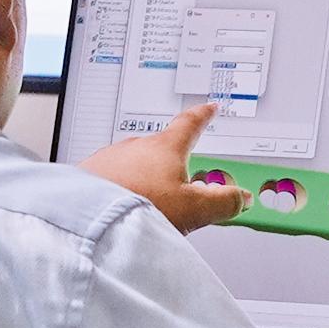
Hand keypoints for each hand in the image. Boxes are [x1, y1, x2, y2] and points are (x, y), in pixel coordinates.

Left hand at [76, 102, 250, 233]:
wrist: (89, 219)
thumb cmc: (138, 206)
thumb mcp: (194, 209)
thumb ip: (221, 202)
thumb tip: (240, 197)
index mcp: (165, 147)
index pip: (189, 124)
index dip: (202, 116)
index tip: (208, 108)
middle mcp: (135, 146)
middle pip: (161, 148)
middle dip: (172, 163)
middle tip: (181, 185)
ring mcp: (110, 158)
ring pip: (135, 163)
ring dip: (144, 178)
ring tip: (150, 205)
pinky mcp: (89, 174)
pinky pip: (112, 176)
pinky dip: (122, 188)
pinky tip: (123, 206)